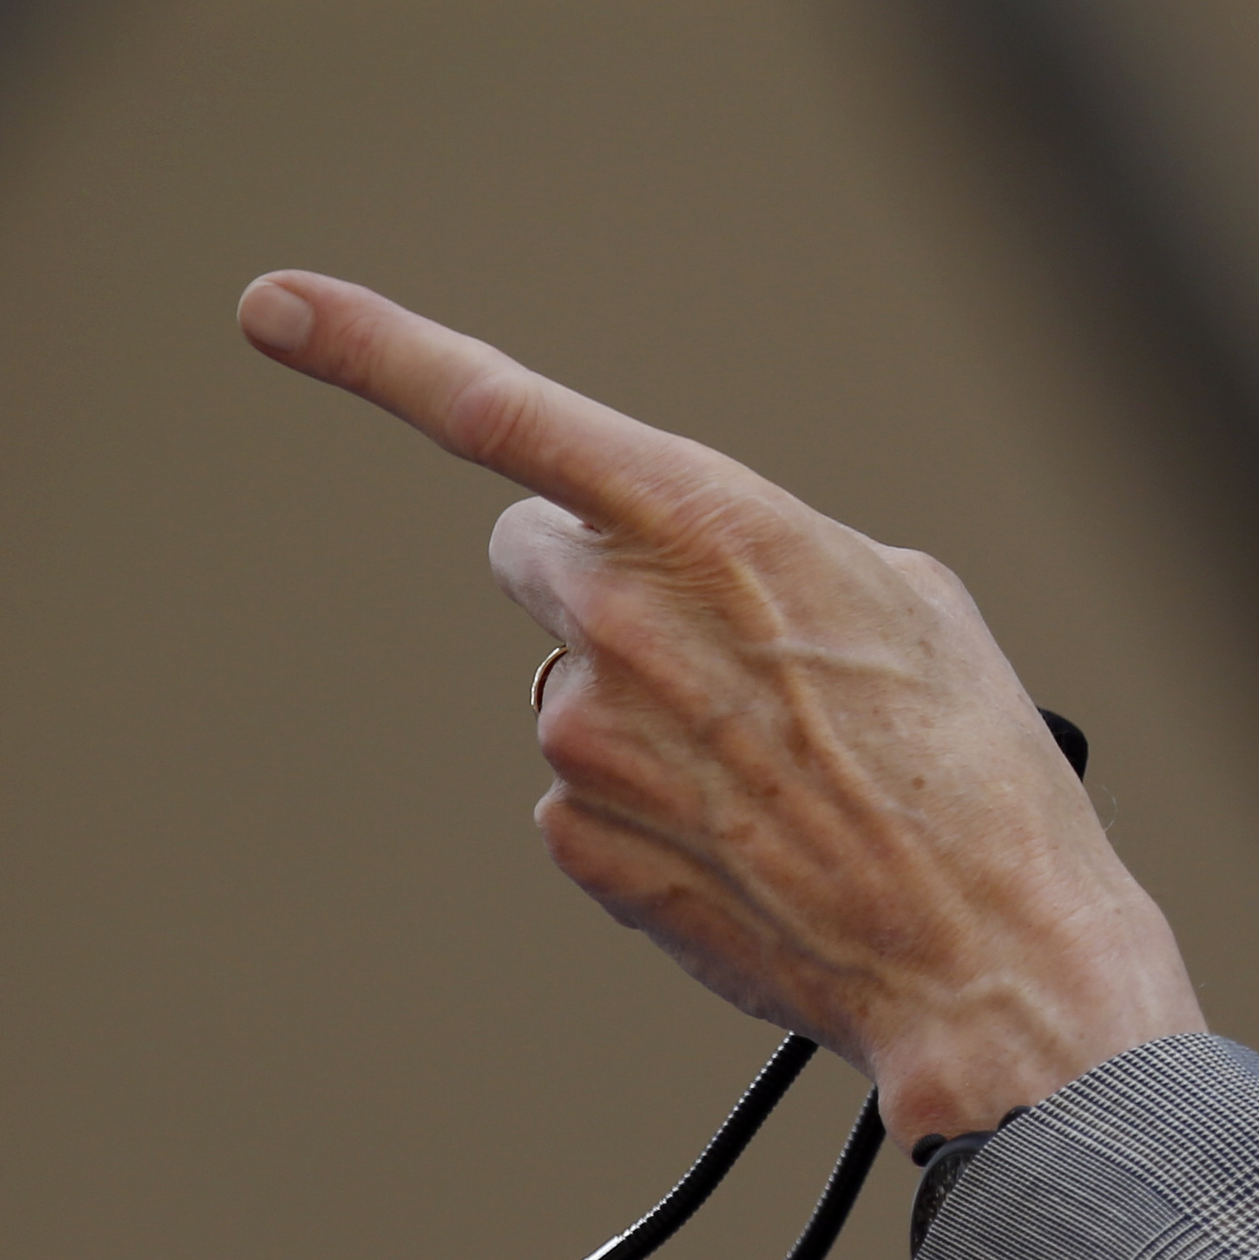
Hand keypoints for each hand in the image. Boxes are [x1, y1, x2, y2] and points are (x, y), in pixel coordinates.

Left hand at [240, 270, 1199, 1147]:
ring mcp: (586, 739)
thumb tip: (718, 585)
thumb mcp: (904, 599)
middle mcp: (620, 620)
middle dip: (598, 581)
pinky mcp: (579, 844)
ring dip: (648, 713)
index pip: (497, 411)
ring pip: (575, 687)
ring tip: (780, 774)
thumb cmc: (971, 769)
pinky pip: (584, 796)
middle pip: (533, 555)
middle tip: (714, 645)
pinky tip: (751, 840)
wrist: (985, 953)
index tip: (272, 306)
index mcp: (706, 523)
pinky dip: (652, 811)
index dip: (368, 348)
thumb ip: (773, 555)